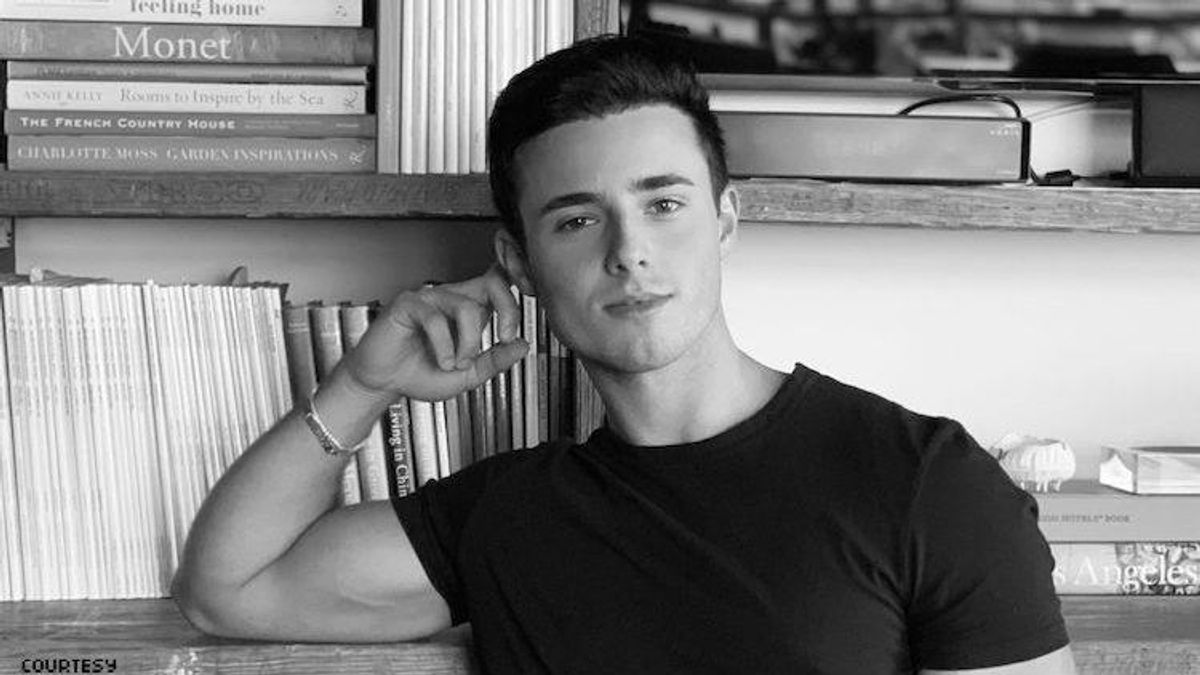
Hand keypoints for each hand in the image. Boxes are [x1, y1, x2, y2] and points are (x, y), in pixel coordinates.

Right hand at [337, 266, 529, 402]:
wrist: (383, 383)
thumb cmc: (418, 373)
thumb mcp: (467, 375)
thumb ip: (494, 361)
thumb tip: (522, 346)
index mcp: (469, 308)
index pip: (498, 280)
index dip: (517, 277)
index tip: (531, 298)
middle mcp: (451, 298)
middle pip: (492, 282)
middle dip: (508, 310)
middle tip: (504, 338)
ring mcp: (429, 298)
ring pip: (467, 307)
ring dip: (469, 342)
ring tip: (456, 364)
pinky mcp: (408, 305)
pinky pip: (435, 319)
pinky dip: (444, 346)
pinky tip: (440, 360)